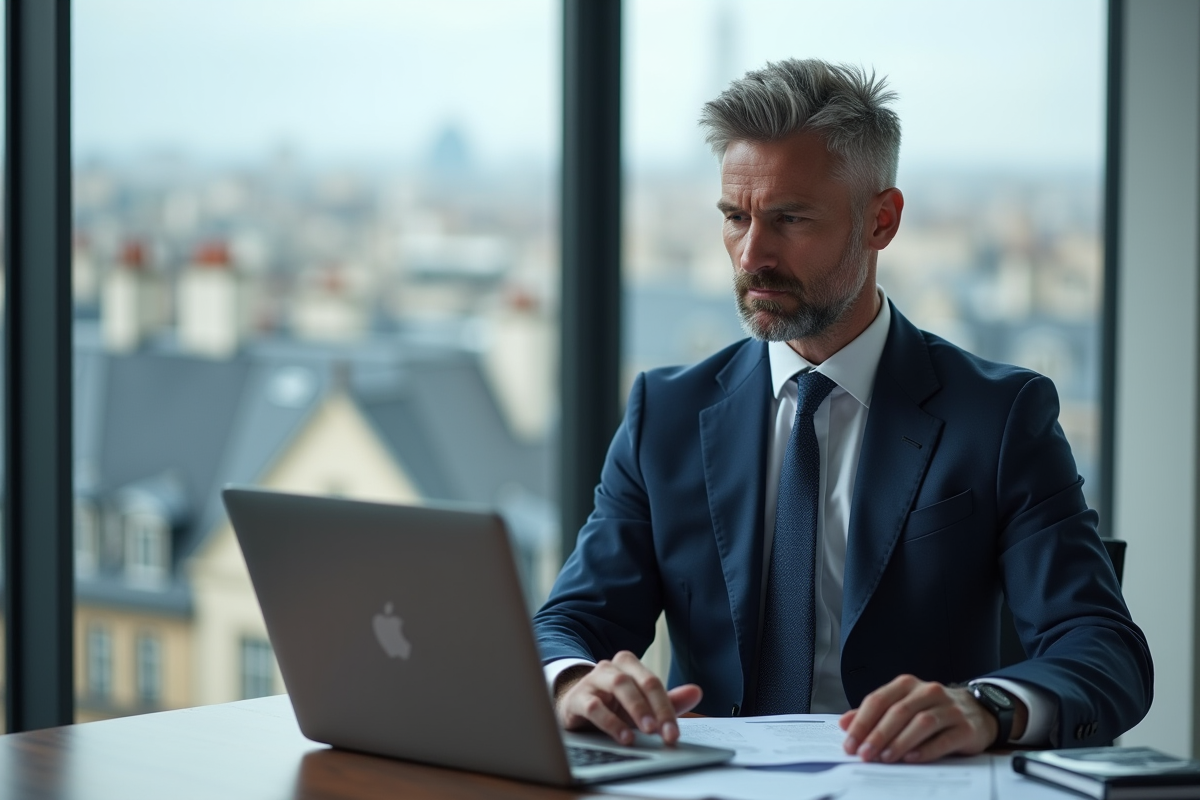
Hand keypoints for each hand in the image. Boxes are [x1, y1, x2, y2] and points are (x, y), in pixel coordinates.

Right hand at [554, 651, 702, 745]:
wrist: (574, 708)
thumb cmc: (612, 706)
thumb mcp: (640, 705)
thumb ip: (668, 700)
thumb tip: (697, 692)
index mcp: (629, 666)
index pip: (652, 682)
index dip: (666, 707)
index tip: (674, 733)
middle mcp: (611, 668)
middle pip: (638, 681)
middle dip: (656, 708)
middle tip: (666, 733)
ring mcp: (592, 681)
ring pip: (618, 686)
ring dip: (636, 708)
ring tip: (648, 731)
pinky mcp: (577, 699)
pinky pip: (594, 707)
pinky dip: (610, 723)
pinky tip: (623, 737)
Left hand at [838, 675, 1024, 762]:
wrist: (977, 711)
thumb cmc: (932, 710)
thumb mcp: (902, 706)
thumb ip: (874, 714)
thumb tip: (844, 724)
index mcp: (906, 685)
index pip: (878, 700)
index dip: (861, 722)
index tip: (850, 743)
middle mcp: (927, 692)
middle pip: (898, 711)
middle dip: (878, 734)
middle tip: (864, 754)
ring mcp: (948, 708)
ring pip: (921, 722)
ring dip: (900, 741)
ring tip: (885, 758)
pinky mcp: (965, 727)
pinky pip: (944, 738)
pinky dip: (926, 749)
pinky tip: (912, 758)